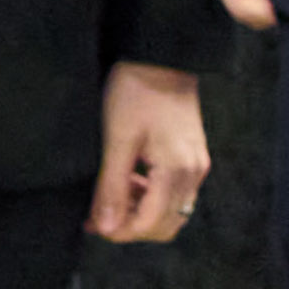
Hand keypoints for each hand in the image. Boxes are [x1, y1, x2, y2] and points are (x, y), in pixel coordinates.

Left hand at [91, 57, 211, 245]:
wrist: (160, 57)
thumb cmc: (135, 92)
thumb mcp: (116, 140)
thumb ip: (112, 187)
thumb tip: (105, 227)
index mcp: (177, 170)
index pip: (151, 224)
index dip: (121, 232)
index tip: (92, 225)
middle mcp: (194, 173)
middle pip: (166, 225)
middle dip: (131, 227)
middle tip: (97, 216)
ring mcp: (197, 166)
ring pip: (172, 211)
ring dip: (140, 212)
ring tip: (108, 197)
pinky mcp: (193, 157)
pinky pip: (175, 193)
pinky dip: (151, 197)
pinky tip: (127, 182)